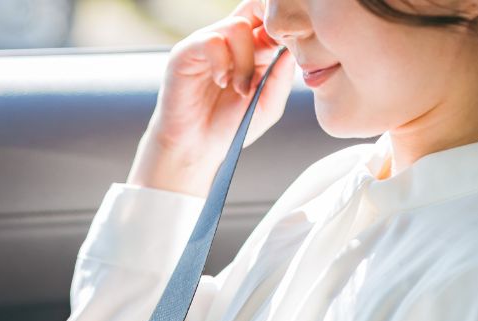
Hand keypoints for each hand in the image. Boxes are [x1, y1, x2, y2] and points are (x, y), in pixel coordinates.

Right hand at [128, 0, 295, 197]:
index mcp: (253, 48)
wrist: (197, 149)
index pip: (270, 18)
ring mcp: (207, 43)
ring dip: (245, 61)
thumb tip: (292, 50)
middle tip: (271, 61)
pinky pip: (212, 41)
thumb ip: (281, 79)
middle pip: (255, 7)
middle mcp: (229, 40)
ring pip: (237, 26)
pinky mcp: (186, 52)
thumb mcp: (268, 106)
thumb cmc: (230, 127)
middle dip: (271, 30)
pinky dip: (223, 64)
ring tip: (241, 90)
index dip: (286, 29)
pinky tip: (222, 83)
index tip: (292, 54)